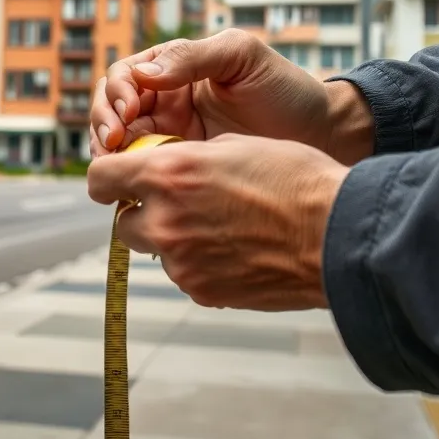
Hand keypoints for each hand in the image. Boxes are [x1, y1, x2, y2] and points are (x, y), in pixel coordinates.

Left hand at [87, 134, 349, 310]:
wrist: (339, 235)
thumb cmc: (295, 181)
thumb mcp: (233, 147)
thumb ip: (186, 160)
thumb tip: (165, 170)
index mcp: (169, 174)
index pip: (100, 179)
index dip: (108, 177)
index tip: (119, 179)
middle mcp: (166, 221)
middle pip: (123, 223)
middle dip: (143, 213)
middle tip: (178, 204)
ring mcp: (182, 262)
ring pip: (157, 250)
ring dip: (175, 239)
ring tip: (222, 226)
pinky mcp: (203, 292)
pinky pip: (186, 274)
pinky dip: (201, 263)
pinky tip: (238, 249)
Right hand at [90, 30, 372, 164]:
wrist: (323, 135)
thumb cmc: (285, 88)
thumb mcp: (241, 57)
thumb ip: (192, 57)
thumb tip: (144, 73)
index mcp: (173, 71)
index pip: (125, 78)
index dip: (116, 94)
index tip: (127, 112)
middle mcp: (164, 104)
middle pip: (111, 112)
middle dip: (104, 124)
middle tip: (113, 142)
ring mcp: (171, 140)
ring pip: (121, 147)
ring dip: (111, 154)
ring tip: (118, 164)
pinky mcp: (183, 172)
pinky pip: (147, 176)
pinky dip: (134, 180)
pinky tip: (140, 185)